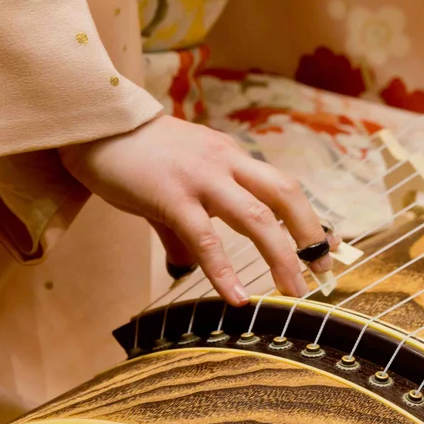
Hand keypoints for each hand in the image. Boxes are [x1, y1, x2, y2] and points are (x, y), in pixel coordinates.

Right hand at [59, 115, 331, 305]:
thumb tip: (189, 264)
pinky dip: (224, 270)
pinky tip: (237, 296)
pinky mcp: (171, 196)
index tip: (328, 245)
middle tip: (323, 268)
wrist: (95, 126)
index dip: (308, 217)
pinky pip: (205, 238)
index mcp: (233, 157)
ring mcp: (202, 178)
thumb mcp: (176, 184)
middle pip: (285, 194)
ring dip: (281, 256)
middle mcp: (227, 163)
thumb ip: (186, 225)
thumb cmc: (135, 156)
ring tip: (294, 289)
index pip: (283, 186)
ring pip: (256, 218)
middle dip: (310, 232)